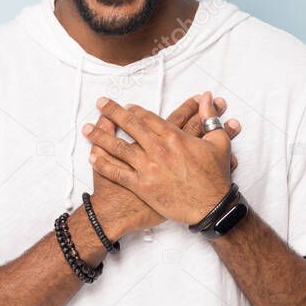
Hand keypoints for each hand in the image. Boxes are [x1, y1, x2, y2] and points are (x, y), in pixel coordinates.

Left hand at [83, 91, 235, 226]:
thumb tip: (207, 98)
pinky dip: (103, 164)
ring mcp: (148, 168)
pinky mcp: (142, 186)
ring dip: (100, 136)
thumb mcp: (218, 142)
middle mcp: (157, 149)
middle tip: (100, 103)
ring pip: (118, 148)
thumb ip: (209, 118)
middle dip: (112, 112)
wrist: (212, 206)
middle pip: (129, 126)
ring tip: (87, 129)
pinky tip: (92, 156)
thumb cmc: (215, 176)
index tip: (125, 106)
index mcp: (173, 136)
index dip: (134, 110)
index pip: (148, 117)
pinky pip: (118, 173)